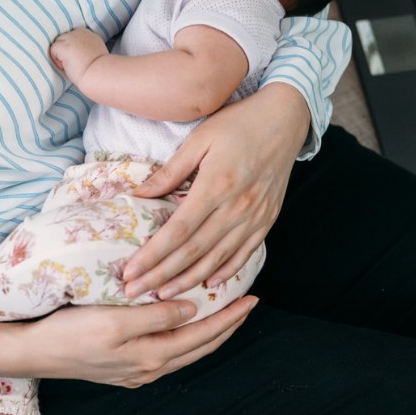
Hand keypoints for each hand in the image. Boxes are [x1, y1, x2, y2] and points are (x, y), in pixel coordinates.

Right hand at [0, 297, 257, 386]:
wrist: (33, 352)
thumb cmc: (70, 332)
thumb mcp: (115, 319)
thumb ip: (156, 316)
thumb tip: (191, 309)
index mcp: (151, 356)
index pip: (203, 335)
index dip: (230, 317)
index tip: (252, 298)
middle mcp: (150, 368)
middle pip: (201, 347)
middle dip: (227, 325)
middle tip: (249, 303)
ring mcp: (138, 370)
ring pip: (186, 350)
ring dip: (209, 331)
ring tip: (226, 311)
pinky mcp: (126, 366)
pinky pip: (169, 350)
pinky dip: (187, 336)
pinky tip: (187, 322)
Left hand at [49, 28, 107, 82]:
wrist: (98, 74)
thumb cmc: (97, 68)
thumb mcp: (96, 50)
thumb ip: (87, 46)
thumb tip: (79, 50)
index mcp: (89, 34)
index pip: (73, 34)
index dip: (71, 45)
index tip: (76, 56)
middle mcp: (79, 33)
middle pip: (64, 37)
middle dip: (65, 48)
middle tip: (72, 62)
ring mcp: (71, 39)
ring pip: (57, 42)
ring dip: (60, 53)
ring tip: (69, 64)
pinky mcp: (64, 47)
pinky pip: (53, 49)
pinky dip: (56, 59)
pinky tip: (65, 66)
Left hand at [122, 83, 308, 298]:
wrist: (285, 118)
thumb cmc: (238, 123)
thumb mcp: (200, 138)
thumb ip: (171, 171)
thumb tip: (139, 195)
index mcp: (216, 185)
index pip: (178, 231)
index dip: (152, 256)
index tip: (130, 272)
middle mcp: (237, 206)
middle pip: (194, 252)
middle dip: (162, 276)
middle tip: (135, 293)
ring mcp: (255, 216)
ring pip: (218, 259)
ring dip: (190, 280)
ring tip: (164, 296)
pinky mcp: (268, 218)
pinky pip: (246, 253)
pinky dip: (227, 271)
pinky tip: (209, 283)